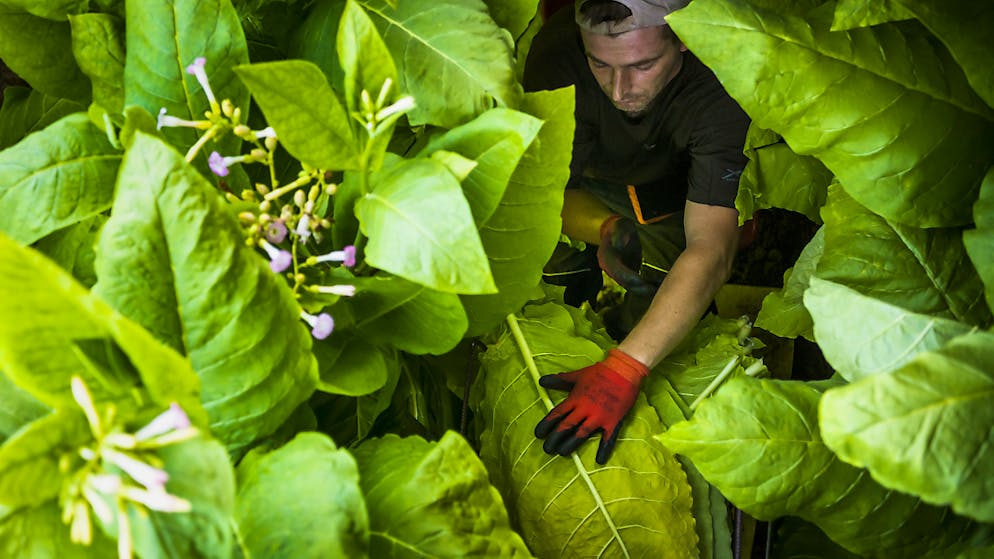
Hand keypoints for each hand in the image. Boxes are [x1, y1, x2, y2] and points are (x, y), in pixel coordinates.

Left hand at [534, 349, 648, 463]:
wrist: (624, 370)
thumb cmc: (599, 372)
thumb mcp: (577, 375)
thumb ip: (559, 380)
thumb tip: (541, 380)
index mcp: (575, 398)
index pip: (557, 414)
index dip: (546, 425)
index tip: (538, 434)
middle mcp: (585, 409)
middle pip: (566, 426)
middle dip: (554, 438)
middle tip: (547, 449)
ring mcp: (599, 416)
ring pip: (581, 434)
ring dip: (570, 444)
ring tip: (562, 453)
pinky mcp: (613, 421)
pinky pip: (608, 438)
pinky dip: (604, 450)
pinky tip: (599, 461)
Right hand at [596, 215, 653, 295]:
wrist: (619, 231)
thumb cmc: (620, 228)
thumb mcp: (619, 227)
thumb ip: (619, 234)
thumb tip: (618, 244)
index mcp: (606, 259)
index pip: (617, 272)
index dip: (629, 277)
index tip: (641, 281)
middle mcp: (610, 270)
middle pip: (624, 283)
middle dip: (638, 288)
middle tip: (653, 290)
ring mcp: (618, 274)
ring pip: (631, 286)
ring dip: (644, 290)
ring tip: (658, 290)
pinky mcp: (627, 276)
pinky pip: (636, 284)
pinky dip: (646, 287)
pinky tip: (658, 287)